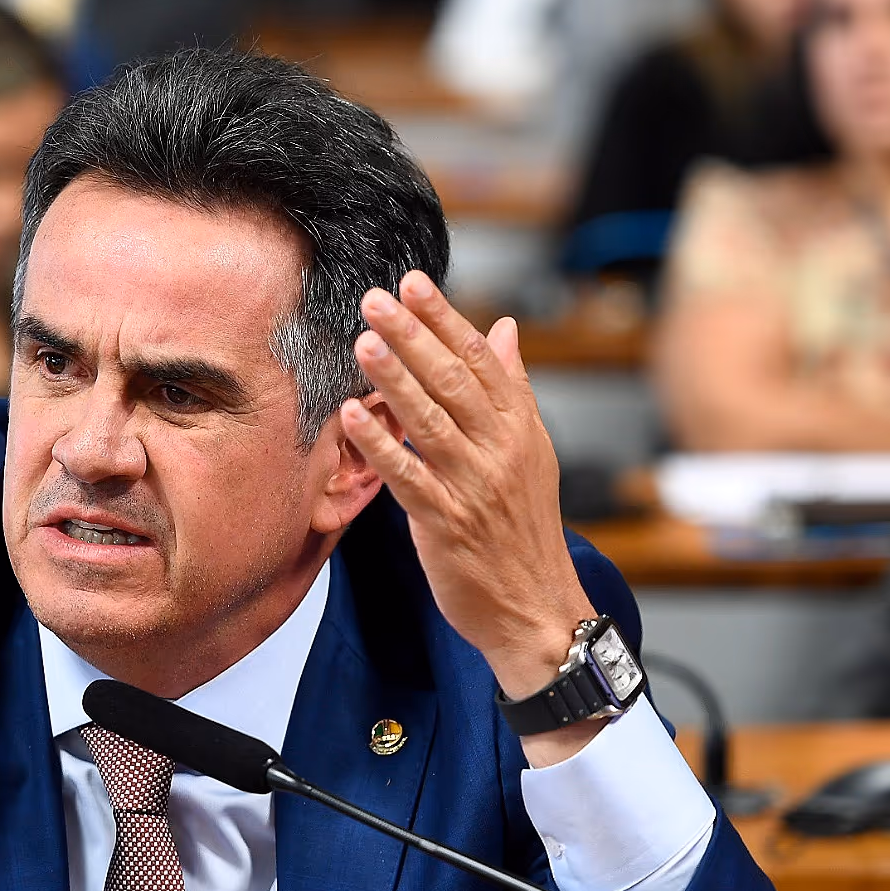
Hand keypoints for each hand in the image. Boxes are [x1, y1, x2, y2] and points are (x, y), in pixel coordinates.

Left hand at [339, 273, 603, 762]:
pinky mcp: (447, 523)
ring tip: (363, 342)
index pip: (480, 359)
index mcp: (519, 427)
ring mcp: (473, 486)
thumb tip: (504, 329)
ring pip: (429, 421)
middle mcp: (499, 450)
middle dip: (412, 336)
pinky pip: (409, 476)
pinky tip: (353, 415)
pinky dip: (380, 444)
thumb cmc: (524, 530)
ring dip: (393, 379)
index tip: (414, 283)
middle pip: (452, 381)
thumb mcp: (531, 451)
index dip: (444, 318)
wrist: (536, 607)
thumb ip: (513, 388)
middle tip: (376, 299)